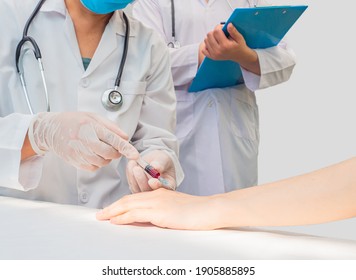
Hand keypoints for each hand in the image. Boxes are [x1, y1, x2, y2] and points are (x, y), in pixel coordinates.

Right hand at [28, 112, 138, 169]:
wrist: (50, 130)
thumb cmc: (73, 121)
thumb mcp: (93, 117)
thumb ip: (111, 127)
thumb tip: (125, 137)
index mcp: (90, 126)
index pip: (113, 139)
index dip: (126, 148)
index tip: (135, 155)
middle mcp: (84, 140)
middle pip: (109, 153)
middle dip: (115, 153)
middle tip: (113, 147)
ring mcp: (78, 152)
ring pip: (102, 162)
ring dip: (106, 158)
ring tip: (98, 147)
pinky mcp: (75, 162)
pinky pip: (93, 167)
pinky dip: (97, 163)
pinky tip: (91, 153)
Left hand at [96, 188, 220, 229]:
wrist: (209, 209)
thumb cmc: (197, 211)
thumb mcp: (176, 209)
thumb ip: (162, 211)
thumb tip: (151, 219)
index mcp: (159, 194)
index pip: (134, 198)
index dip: (120, 204)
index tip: (111, 210)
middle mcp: (156, 195)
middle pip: (127, 200)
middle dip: (112, 207)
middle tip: (99, 213)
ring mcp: (157, 202)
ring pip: (128, 205)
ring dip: (112, 211)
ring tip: (101, 217)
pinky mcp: (159, 211)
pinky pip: (135, 213)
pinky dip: (122, 217)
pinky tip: (115, 220)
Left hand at [126, 150, 175, 192]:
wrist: (154, 161)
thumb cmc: (162, 161)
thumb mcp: (164, 159)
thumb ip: (161, 163)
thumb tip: (155, 166)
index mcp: (169, 186)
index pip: (165, 189)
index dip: (158, 186)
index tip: (152, 181)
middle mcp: (157, 192)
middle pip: (149, 192)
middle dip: (142, 181)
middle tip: (137, 169)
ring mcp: (145, 192)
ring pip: (138, 189)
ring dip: (134, 178)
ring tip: (133, 163)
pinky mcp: (136, 189)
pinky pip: (132, 185)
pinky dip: (130, 175)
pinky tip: (130, 165)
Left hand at [202, 23, 259, 73]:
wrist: (240, 56)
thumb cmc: (239, 46)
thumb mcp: (239, 38)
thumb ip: (233, 31)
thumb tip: (228, 24)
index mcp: (225, 45)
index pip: (216, 31)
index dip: (219, 27)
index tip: (222, 27)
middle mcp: (218, 50)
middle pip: (209, 35)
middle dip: (214, 32)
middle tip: (220, 33)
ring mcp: (214, 54)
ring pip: (206, 40)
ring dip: (210, 37)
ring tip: (217, 38)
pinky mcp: (212, 57)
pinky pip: (204, 49)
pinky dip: (207, 45)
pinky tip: (213, 44)